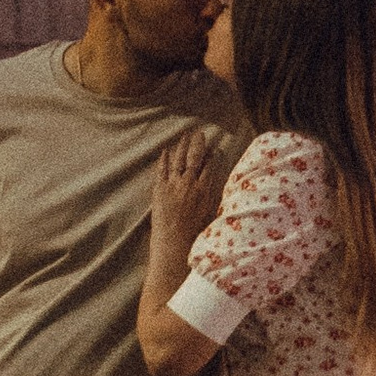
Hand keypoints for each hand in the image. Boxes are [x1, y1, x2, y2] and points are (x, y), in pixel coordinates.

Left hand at [150, 124, 228, 252]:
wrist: (173, 242)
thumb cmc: (194, 233)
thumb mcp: (210, 214)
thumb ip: (212, 196)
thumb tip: (216, 183)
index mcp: (204, 190)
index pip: (210, 167)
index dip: (212, 156)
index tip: (214, 148)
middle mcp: (189, 183)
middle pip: (195, 158)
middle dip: (199, 144)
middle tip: (200, 133)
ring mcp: (173, 184)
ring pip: (179, 159)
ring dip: (183, 146)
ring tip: (186, 135)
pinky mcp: (159, 188)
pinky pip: (162, 169)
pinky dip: (164, 158)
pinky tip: (166, 150)